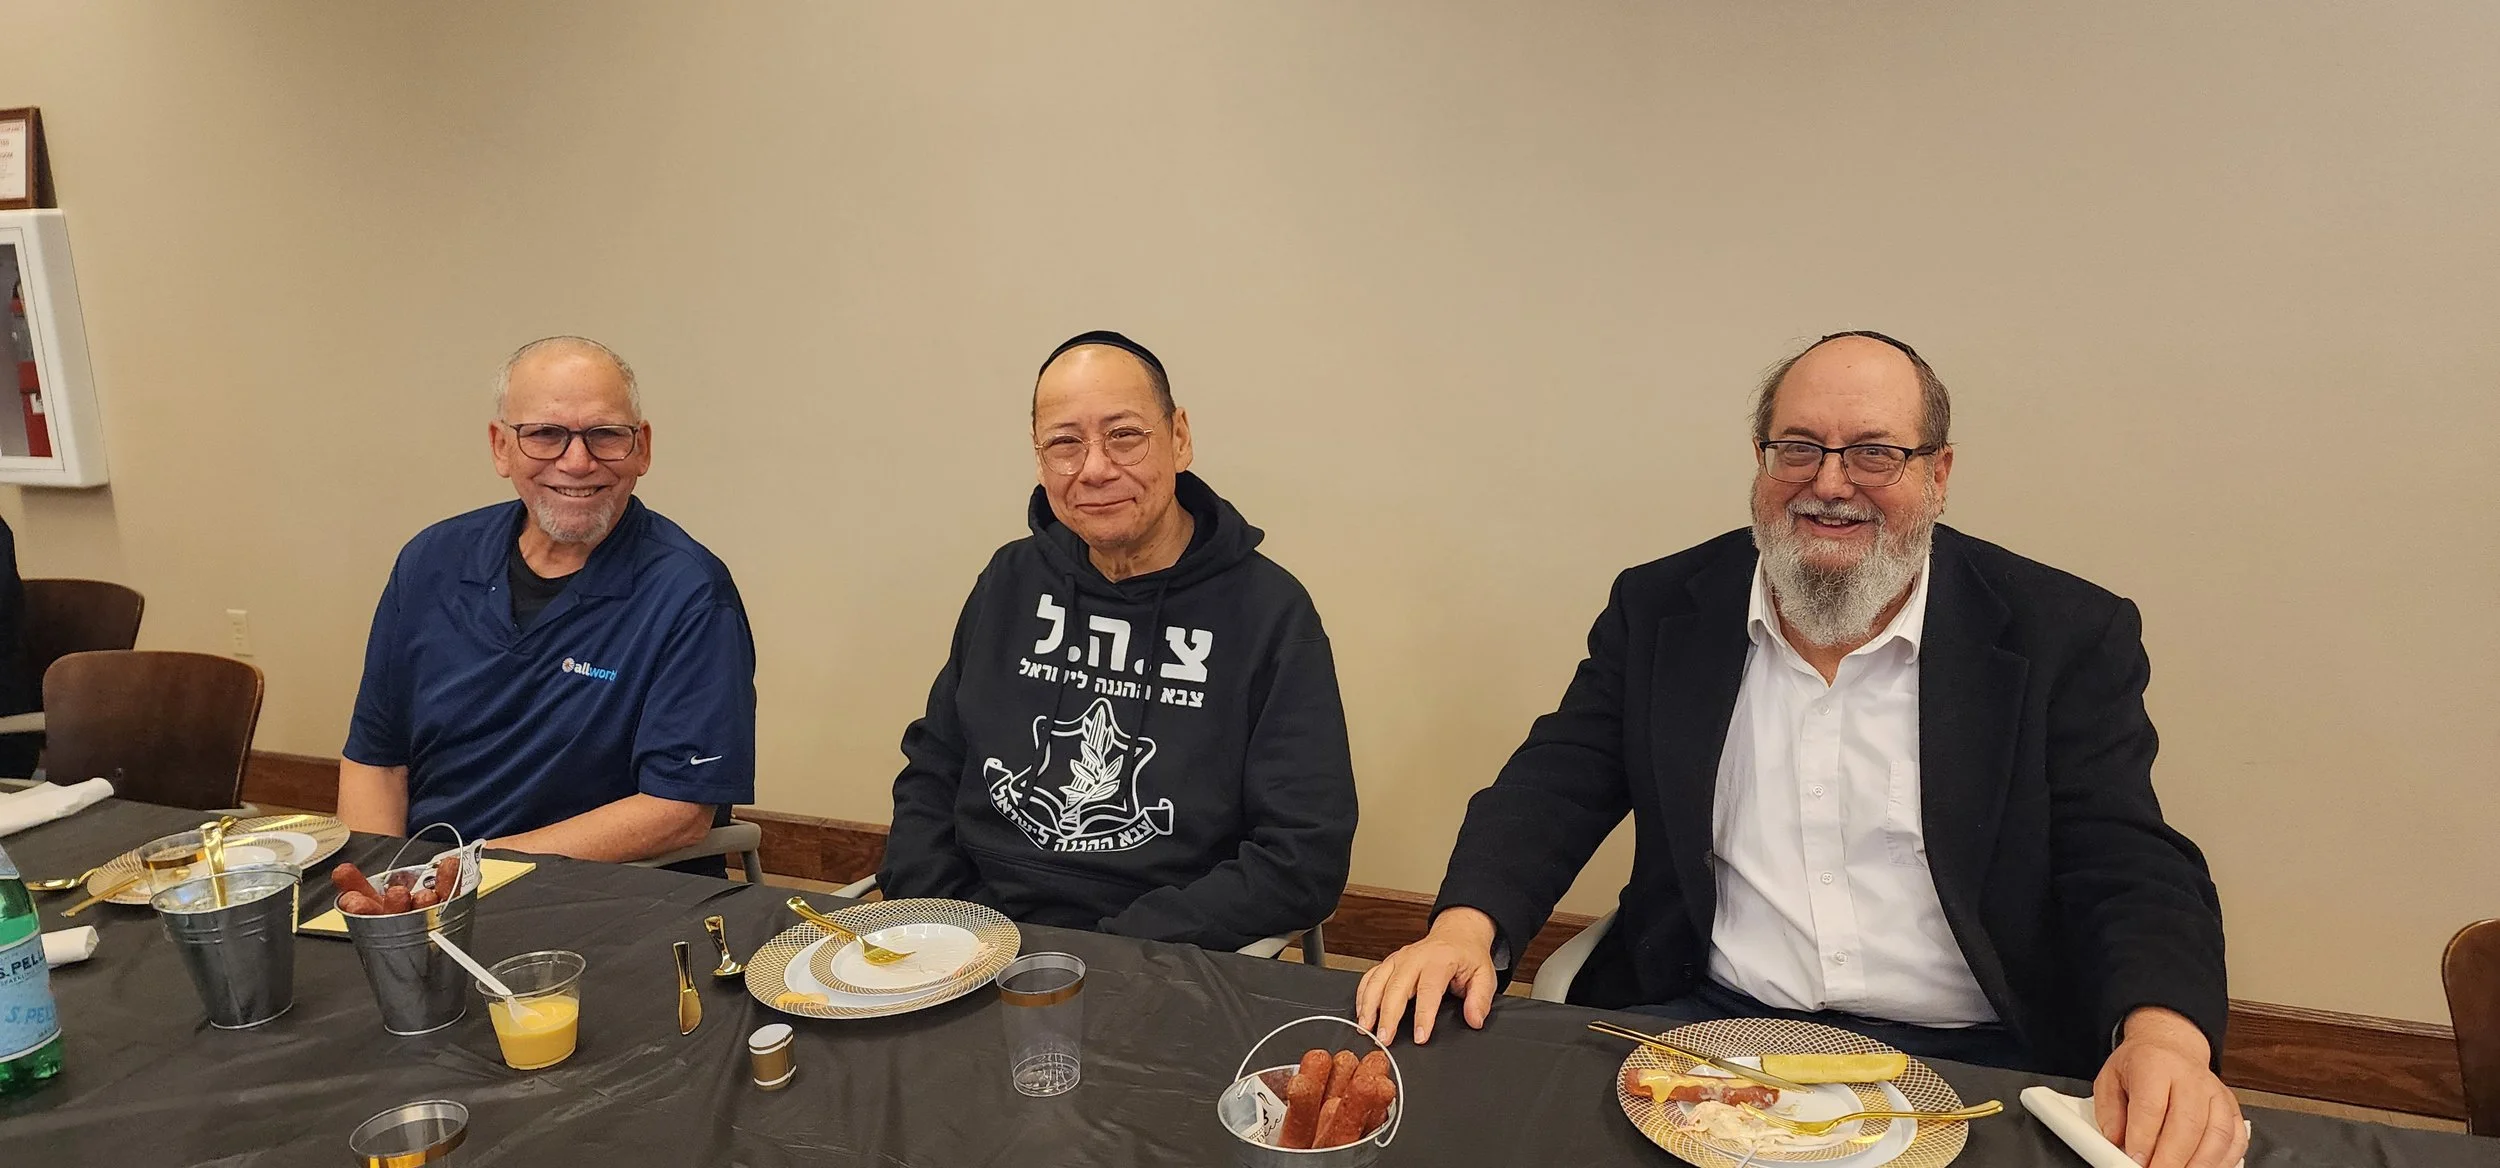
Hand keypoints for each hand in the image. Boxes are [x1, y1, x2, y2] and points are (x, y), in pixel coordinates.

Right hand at [1354, 906, 1499, 1045]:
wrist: (1456, 934)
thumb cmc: (1467, 956)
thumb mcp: (1484, 975)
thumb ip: (1480, 999)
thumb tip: (1474, 1020)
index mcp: (1439, 960)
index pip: (1428, 990)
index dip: (1423, 1015)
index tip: (1420, 1036)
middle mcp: (1415, 958)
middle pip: (1396, 987)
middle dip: (1388, 1015)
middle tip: (1384, 1039)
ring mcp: (1399, 959)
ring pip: (1377, 981)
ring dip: (1369, 1006)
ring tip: (1366, 1028)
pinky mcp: (1389, 962)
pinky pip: (1370, 977)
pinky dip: (1362, 995)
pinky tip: (1361, 1013)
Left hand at [2092, 1007, 2246, 1167]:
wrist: (2171, 1045)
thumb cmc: (2141, 1065)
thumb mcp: (2110, 1079)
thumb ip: (2110, 1113)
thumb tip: (2117, 1143)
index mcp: (2155, 1065)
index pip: (2151, 1106)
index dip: (2143, 1138)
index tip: (2135, 1159)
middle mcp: (2190, 1078)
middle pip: (2188, 1123)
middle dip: (2172, 1157)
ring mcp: (2215, 1092)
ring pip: (2217, 1133)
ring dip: (2199, 1163)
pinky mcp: (2232, 1107)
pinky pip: (2236, 1139)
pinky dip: (2223, 1160)